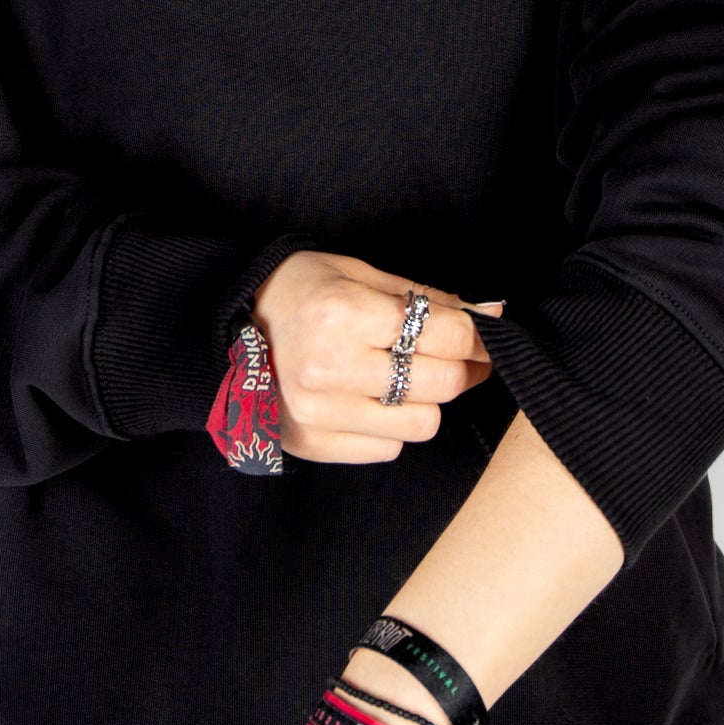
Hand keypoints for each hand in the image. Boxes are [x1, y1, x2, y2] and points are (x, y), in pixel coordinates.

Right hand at [255, 249, 499, 463]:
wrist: (231, 324)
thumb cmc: (303, 291)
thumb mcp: (361, 275)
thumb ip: (428, 299)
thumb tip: (492, 314)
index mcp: (343, 314)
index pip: (445, 335)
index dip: (478, 335)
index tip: (485, 334)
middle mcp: (329, 367)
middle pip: (441, 383)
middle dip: (461, 368)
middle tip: (458, 356)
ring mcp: (319, 412)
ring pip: (422, 424)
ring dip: (425, 400)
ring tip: (405, 376)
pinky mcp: (313, 444)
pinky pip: (388, 448)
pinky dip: (391, 426)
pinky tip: (370, 399)